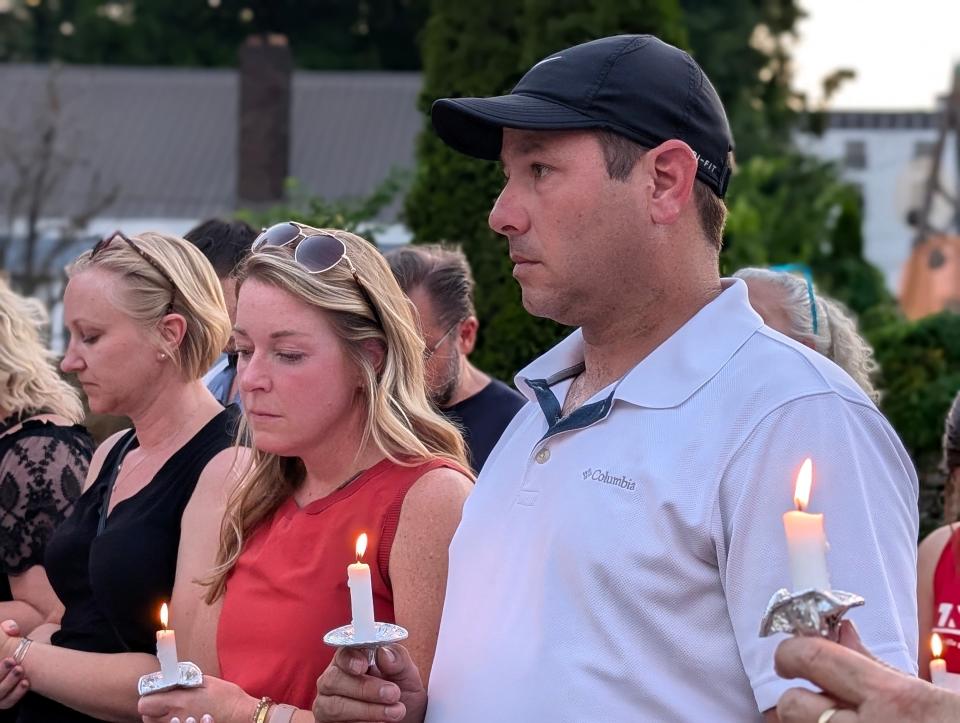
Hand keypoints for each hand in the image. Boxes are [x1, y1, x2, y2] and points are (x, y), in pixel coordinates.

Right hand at [0, 621, 27, 708]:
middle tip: (12, 661)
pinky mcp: (3, 701)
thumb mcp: (5, 635)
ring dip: (8, 682)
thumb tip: (12, 629)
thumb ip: (7, 629)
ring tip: (20, 669)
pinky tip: (26, 682)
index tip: (9, 658)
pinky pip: (7, 702)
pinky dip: (16, 694)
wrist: (21, 659)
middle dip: (0, 672)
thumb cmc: (10, 646)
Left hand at [138, 675, 253, 722]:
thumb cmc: (227, 697)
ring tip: (174, 709)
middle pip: (146, 716)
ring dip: (159, 716)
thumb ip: (184, 680)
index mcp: (179, 701)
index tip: (157, 690)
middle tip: (165, 700)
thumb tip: (168, 678)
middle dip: (152, 707)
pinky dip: (170, 722)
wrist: (241, 716)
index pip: (145, 704)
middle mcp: (175, 718)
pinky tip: (182, 716)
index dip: (149, 695)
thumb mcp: (206, 681)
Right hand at [313, 644, 426, 722]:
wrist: (405, 720)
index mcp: (350, 659)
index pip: (342, 652)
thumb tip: (383, 652)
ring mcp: (327, 704)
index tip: (364, 666)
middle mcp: (333, 680)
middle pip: (334, 679)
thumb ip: (398, 659)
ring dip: (366, 710)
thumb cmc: (401, 692)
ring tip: (394, 713)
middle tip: (393, 694)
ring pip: (335, 706)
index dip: (350, 658)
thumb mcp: (406, 674)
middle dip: (364, 688)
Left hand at [776, 621, 959, 721]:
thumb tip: (839, 631)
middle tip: (814, 698)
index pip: (812, 658)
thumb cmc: (959, 720)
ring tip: (838, 721)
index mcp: (896, 699)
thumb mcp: (936, 693)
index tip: (791, 657)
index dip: (791, 652)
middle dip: (796, 698)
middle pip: (792, 707)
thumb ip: (878, 664)